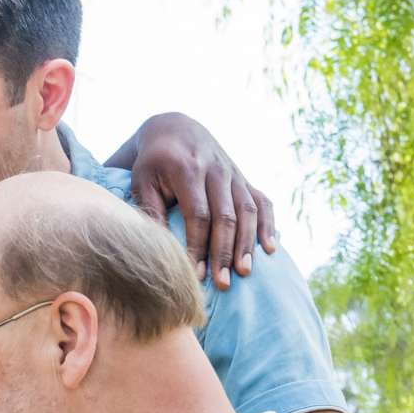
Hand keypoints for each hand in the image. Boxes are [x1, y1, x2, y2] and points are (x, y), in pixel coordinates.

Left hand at [124, 111, 277, 289]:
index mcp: (188, 170)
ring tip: (245, 272)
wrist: (175, 128)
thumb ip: (150, 210)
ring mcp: (234, 174)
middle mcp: (216, 170)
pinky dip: (269, 224)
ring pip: (247, 211)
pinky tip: (271, 248)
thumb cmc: (153, 162)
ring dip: (247, 243)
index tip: (193, 275)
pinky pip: (262, 202)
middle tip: (223, 283)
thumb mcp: (142, 179)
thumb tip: (157, 248)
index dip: (198, 246)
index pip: (198, 214)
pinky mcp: (244, 179)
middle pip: (226, 216)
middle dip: (224, 252)